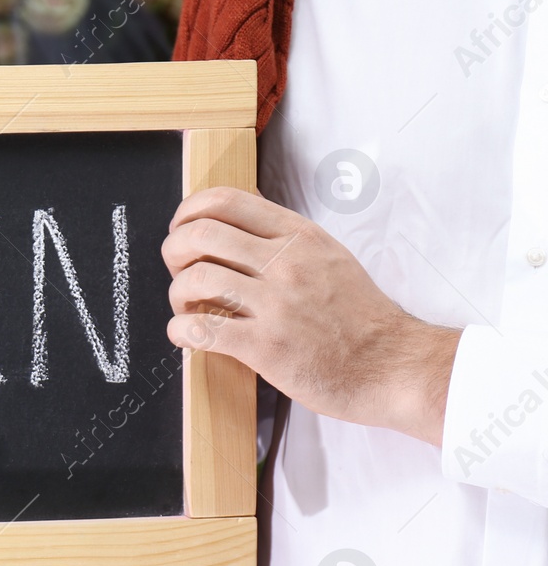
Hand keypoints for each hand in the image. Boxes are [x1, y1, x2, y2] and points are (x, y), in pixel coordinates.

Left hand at [162, 187, 460, 444]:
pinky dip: (180, 332)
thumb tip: (239, 211)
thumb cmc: (360, 318)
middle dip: (173, 251)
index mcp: (299, 236)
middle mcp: (286, 263)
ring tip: (189, 309)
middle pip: (199, 233)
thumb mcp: (329, 257)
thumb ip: (284, 237)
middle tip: (179, 272)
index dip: (188, 212)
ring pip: (195, 278)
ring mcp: (276, 304)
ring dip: (178, 295)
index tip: (183, 231)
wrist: (393, 365)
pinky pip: (200, 329)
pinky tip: (188, 336)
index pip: (225, 200)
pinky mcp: (266, 347)